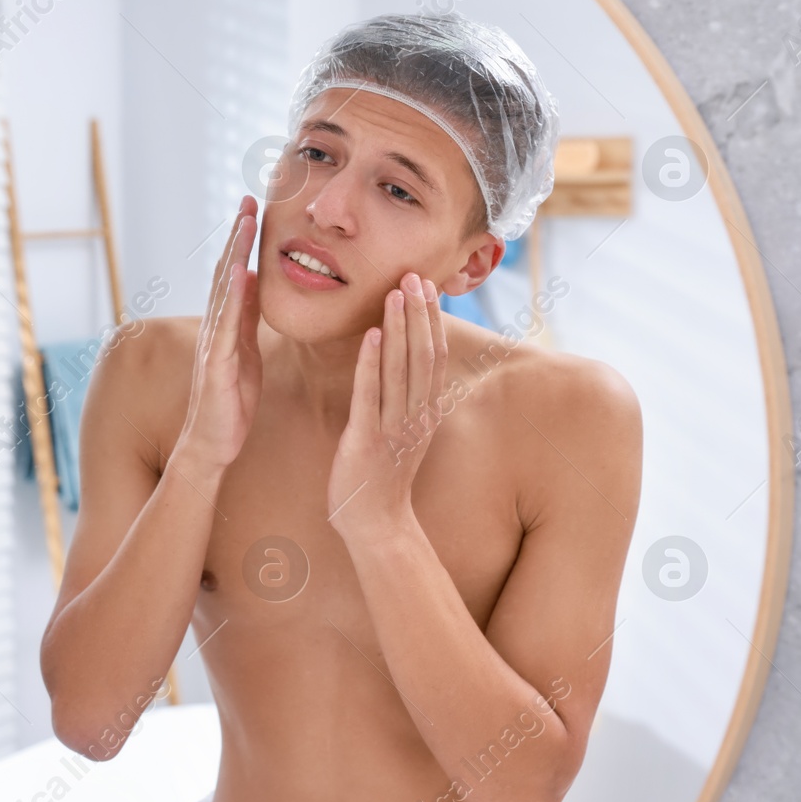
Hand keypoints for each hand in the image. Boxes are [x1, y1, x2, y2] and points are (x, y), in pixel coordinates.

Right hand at [178, 195, 262, 472]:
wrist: (211, 447)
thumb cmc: (230, 405)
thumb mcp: (246, 354)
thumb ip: (246, 321)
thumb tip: (253, 283)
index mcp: (226, 326)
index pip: (234, 274)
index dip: (242, 241)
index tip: (254, 208)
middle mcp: (214, 329)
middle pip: (225, 273)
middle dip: (237, 236)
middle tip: (248, 199)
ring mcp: (212, 347)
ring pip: (223, 293)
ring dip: (233, 256)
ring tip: (244, 224)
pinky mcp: (216, 368)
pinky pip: (225, 329)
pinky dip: (232, 301)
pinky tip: (241, 276)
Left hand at [327, 273, 446, 539]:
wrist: (376, 526)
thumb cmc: (382, 477)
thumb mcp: (404, 433)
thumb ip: (406, 400)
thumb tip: (403, 365)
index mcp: (426, 413)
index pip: (433, 357)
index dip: (431, 320)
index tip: (426, 286)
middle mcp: (416, 416)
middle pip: (423, 355)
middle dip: (419, 313)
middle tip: (414, 275)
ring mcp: (394, 429)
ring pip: (401, 369)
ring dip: (398, 328)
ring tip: (394, 293)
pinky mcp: (367, 440)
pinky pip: (370, 395)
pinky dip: (371, 363)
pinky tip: (369, 335)